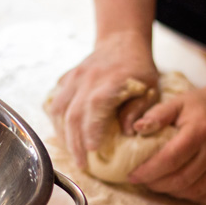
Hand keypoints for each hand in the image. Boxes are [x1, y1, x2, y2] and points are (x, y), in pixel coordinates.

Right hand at [45, 31, 158, 168]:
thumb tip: (126, 132)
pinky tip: (62, 131)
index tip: (92, 153)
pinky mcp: (67, 79)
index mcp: (106, 86)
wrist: (121, 40)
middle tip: (80, 164)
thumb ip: (138, 110)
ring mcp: (73, 80)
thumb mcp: (150, 89)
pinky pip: (55, 101)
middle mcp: (85, 83)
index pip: (92, 115)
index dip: (90, 135)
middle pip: (71, 117)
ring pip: (58, 110)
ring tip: (69, 150)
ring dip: (62, 133)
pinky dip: (56, 119)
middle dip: (74, 144)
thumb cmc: (138, 68)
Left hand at [125, 83, 205, 202]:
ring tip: (156, 183)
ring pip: (194, 190)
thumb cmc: (199, 105)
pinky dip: (189, 195)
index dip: (148, 171)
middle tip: (142, 180)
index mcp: (201, 131)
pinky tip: (176, 187)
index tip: (132, 175)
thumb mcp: (177, 102)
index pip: (170, 159)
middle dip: (156, 184)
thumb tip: (136, 128)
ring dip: (171, 191)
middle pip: (181, 179)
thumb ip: (157, 115)